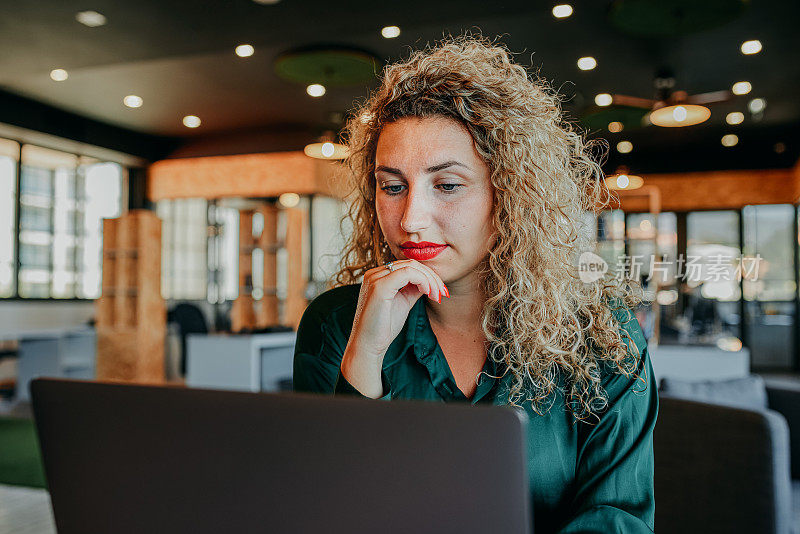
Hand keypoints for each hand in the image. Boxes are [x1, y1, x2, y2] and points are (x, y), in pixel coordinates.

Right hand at [340, 260, 447, 396]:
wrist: (368, 346)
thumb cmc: (383, 328)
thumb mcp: (402, 303)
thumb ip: (412, 290)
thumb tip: (428, 282)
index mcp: (377, 276)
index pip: (407, 266)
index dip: (427, 275)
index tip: (440, 291)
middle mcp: (374, 274)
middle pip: (411, 264)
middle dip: (432, 276)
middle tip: (442, 292)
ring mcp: (375, 278)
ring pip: (411, 266)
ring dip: (430, 279)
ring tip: (437, 294)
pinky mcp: (379, 286)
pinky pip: (408, 273)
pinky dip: (423, 281)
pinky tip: (428, 293)